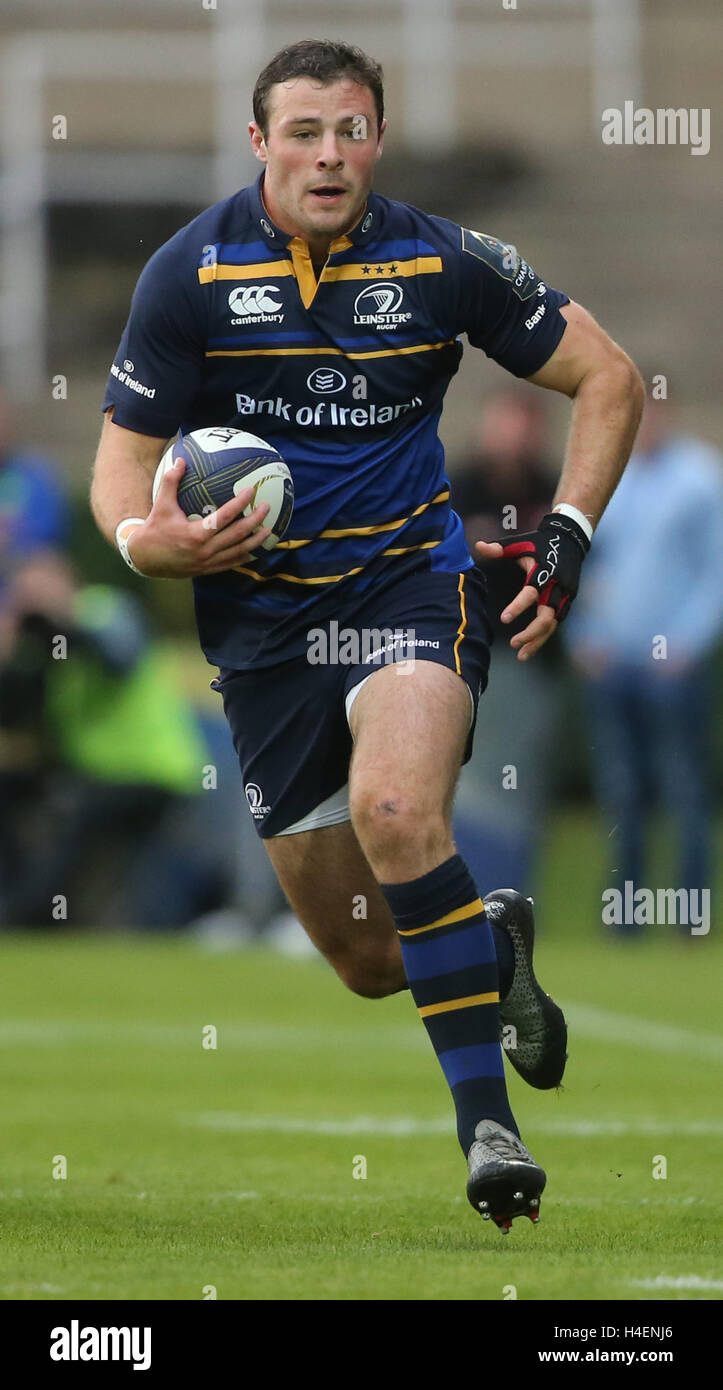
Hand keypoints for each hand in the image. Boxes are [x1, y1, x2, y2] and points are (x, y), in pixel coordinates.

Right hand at [127, 457, 272, 577]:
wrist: (145, 559)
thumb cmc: (155, 529)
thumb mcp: (162, 504)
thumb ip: (171, 482)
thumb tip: (181, 460)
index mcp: (195, 534)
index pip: (224, 517)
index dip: (240, 503)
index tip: (251, 491)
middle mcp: (205, 550)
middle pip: (237, 535)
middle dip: (255, 521)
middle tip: (266, 507)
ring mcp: (208, 562)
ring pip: (238, 552)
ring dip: (255, 541)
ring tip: (269, 530)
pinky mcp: (208, 570)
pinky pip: (231, 563)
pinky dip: (244, 556)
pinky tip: (255, 550)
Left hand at [475, 511, 589, 660]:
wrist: (570, 539)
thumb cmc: (540, 543)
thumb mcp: (520, 544)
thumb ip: (499, 548)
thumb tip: (478, 546)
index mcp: (543, 573)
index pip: (531, 593)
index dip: (518, 607)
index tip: (504, 619)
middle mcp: (556, 587)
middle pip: (546, 617)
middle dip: (531, 633)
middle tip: (514, 644)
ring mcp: (564, 596)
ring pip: (553, 625)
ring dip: (538, 641)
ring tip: (522, 655)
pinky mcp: (568, 601)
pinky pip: (557, 623)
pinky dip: (545, 636)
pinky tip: (533, 646)